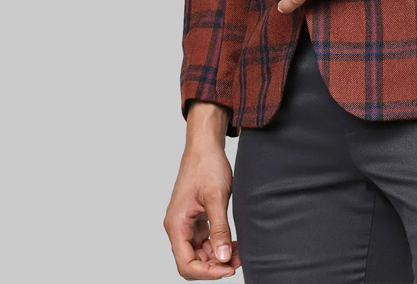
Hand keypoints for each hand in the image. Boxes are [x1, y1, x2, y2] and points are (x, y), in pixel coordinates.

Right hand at [164, 142, 240, 278]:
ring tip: (239, 252)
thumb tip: (223, 258)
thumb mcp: (217, 198)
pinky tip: (233, 243)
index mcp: (177, 224)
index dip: (206, 272)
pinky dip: (218, 244)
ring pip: (199, 252)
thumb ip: (220, 230)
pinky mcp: (195, 218)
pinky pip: (204, 240)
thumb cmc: (207, 165)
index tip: (228, 269)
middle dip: (215, 265)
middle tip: (238, 261)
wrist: (205, 145)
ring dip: (218, 256)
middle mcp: (177, 227)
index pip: (186, 263)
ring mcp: (186, 223)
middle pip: (192, 261)